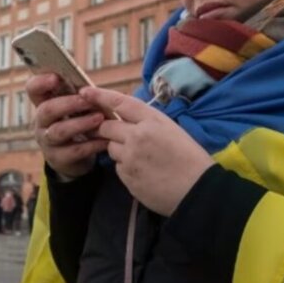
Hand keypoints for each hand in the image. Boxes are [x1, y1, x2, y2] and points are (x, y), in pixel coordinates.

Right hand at [26, 74, 108, 180]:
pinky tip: (105, 140)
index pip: (33, 89)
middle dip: (68, 103)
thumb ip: (78, 96)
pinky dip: (91, 145)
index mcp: (43, 103)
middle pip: (46, 110)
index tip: (55, 77)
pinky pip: (74, 151)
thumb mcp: (74, 108)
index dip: (41, 82)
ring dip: (80, 123)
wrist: (74, 158)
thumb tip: (92, 88)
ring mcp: (47, 141)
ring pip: (59, 131)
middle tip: (88, 100)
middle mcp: (41, 122)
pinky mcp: (58, 158)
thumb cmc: (77, 122)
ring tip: (99, 118)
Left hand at [80, 87, 215, 215]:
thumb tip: (128, 121)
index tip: (85, 92)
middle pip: (107, 126)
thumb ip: (147, 123)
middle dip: (108, 130)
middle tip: (118, 135)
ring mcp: (130, 157)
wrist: (198, 190)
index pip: (120, 102)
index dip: (100, 96)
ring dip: (119, 150)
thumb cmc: (190, 159)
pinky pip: (118, 167)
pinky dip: (126, 168)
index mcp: (152, 120)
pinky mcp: (127, 176)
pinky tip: (144, 173)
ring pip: (111, 148)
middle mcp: (137, 135)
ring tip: (142, 159)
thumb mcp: (172, 130)